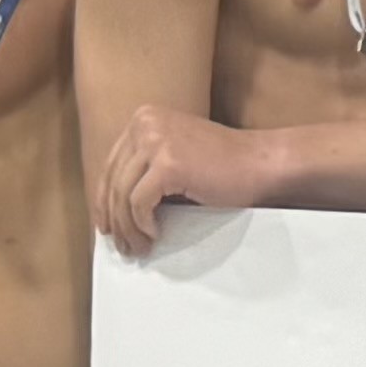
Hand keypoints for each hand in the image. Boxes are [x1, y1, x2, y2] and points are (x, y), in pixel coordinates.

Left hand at [93, 104, 262, 254]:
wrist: (261, 163)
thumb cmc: (225, 166)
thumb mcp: (175, 154)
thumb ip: (146, 167)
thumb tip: (115, 206)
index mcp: (144, 118)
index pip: (111, 164)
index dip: (104, 199)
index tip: (107, 225)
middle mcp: (145, 123)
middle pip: (113, 180)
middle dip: (113, 218)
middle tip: (120, 245)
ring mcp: (156, 141)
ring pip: (122, 194)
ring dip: (127, 228)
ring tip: (137, 248)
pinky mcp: (168, 163)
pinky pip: (139, 202)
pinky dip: (143, 224)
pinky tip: (154, 235)